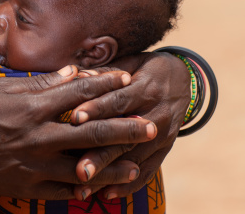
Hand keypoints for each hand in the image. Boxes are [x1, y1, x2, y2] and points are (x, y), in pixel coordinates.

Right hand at [0, 66, 158, 212]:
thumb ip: (38, 83)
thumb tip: (70, 71)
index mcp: (30, 106)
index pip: (76, 92)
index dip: (104, 83)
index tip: (127, 77)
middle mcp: (37, 135)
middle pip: (90, 130)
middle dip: (123, 126)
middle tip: (151, 124)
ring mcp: (34, 163)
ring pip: (83, 164)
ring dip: (113, 163)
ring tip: (137, 162)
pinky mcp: (28, 186)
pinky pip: (64, 189)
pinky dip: (85, 187)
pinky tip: (101, 187)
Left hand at [69, 52, 189, 199]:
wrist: (184, 79)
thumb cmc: (144, 69)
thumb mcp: (129, 63)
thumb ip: (104, 73)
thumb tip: (76, 76)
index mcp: (144, 89)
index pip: (117, 100)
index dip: (96, 109)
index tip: (74, 118)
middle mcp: (156, 114)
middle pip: (124, 136)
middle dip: (100, 153)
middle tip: (79, 169)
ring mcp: (163, 135)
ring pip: (133, 157)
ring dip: (109, 174)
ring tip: (84, 187)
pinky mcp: (165, 149)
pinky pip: (149, 170)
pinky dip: (129, 184)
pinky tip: (108, 194)